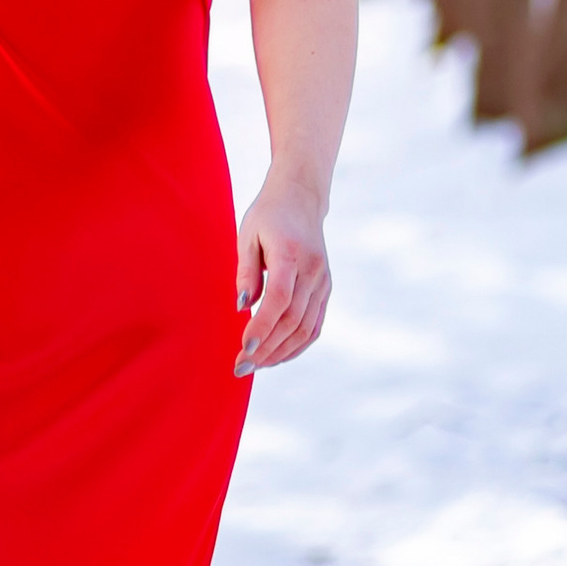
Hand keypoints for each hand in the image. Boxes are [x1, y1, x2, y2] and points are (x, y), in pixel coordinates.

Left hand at [234, 173, 329, 374]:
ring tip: (255, 365)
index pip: (279, 299)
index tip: (243, 348)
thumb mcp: (247, 235)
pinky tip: (277, 356)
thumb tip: (243, 306)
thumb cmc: (268, 215)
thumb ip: (246, 271)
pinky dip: (297, 345)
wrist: (302, 198)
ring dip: (280, 352)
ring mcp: (323, 281)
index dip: (262, 327)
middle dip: (266, 349)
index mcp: (291, 254)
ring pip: (306, 328)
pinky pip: (315, 325)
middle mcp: (313, 271)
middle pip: (292, 320)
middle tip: (240, 367)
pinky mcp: (326, 289)